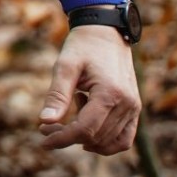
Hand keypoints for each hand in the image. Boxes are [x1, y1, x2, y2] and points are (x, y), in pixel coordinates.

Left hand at [37, 23, 140, 154]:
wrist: (106, 33)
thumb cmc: (82, 47)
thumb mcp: (65, 66)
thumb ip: (57, 95)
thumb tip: (44, 121)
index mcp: (110, 93)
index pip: (85, 129)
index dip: (62, 138)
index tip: (42, 139)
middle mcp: (127, 104)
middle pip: (95, 137)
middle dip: (68, 137)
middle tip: (46, 126)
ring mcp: (133, 108)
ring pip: (109, 142)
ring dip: (84, 139)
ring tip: (67, 119)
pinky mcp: (134, 109)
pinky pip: (124, 139)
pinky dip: (105, 143)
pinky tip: (85, 133)